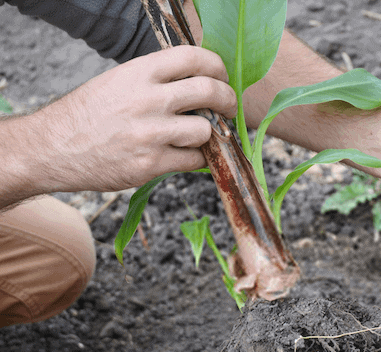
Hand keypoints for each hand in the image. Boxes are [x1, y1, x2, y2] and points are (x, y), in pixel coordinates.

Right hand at [27, 45, 236, 194]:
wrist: (52, 149)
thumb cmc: (88, 115)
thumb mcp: (118, 82)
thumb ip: (157, 80)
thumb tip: (202, 83)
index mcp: (138, 73)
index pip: (193, 57)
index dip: (217, 66)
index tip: (222, 77)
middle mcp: (147, 100)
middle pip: (210, 92)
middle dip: (228, 100)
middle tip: (229, 108)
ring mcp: (150, 134)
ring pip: (206, 131)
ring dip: (207, 135)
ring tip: (195, 136)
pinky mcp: (150, 164)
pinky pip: (193, 161)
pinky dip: (196, 159)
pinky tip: (185, 155)